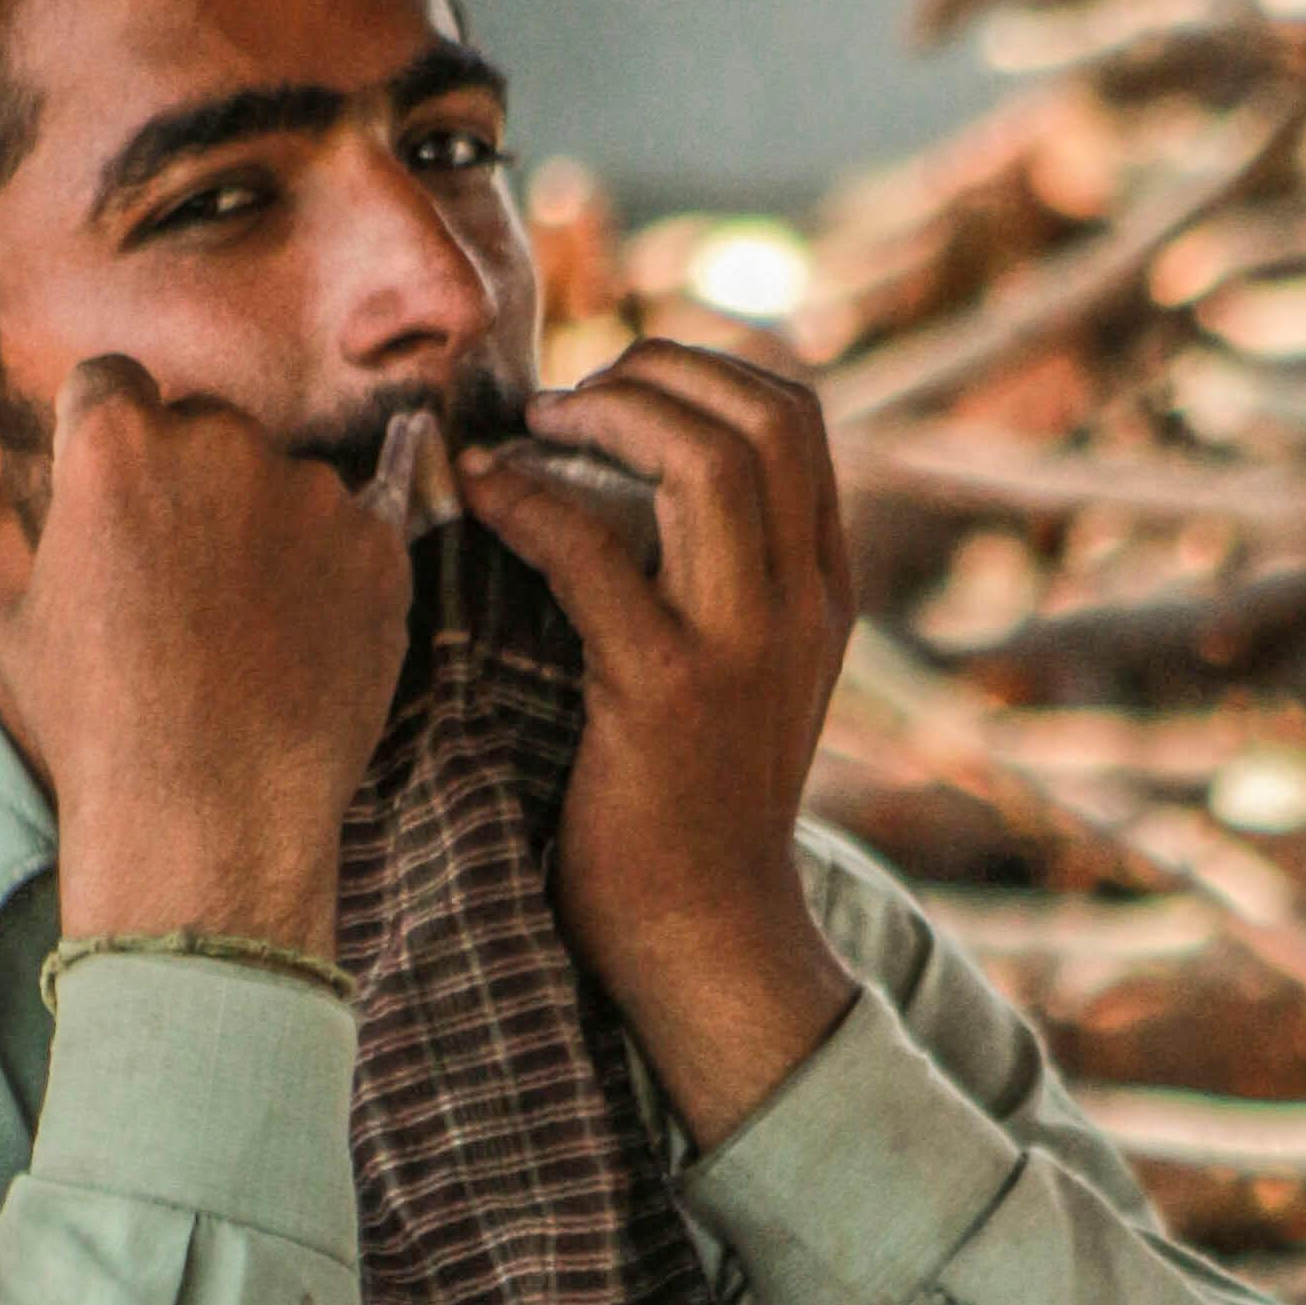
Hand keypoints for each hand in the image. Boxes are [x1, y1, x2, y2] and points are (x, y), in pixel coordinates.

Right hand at [0, 358, 411, 959]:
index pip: (112, 383)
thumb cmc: (97, 729)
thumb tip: (74, 514)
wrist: (209, 817)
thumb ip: (57, 536)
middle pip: (207, 427)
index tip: (121, 486)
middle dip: (195, 483)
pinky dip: (331, 581)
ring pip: (285, 486)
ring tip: (247, 634)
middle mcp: (220, 442)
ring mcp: (310, 491)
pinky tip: (299, 651)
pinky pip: (351, 541)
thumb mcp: (22, 623)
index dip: (111, 432)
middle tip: (186, 578)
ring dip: (269, 532)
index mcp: (116, 441)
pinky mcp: (379, 547)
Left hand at [459, 340, 855, 1148]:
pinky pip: (595, 552)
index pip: (797, 415)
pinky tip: (484, 494)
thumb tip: (618, 483)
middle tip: (564, 400)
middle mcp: (799, 602)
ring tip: (531, 429)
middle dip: (654, 371)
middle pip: (760, 413)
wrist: (704, 938)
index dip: (704, 366)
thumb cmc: (686, 807)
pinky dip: (529, 501)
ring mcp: (740, 644)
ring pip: (706, 458)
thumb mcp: (736, 677)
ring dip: (604, 415)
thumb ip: (713, 581)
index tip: (620, 383)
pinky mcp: (662, 690)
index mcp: (821, 588)